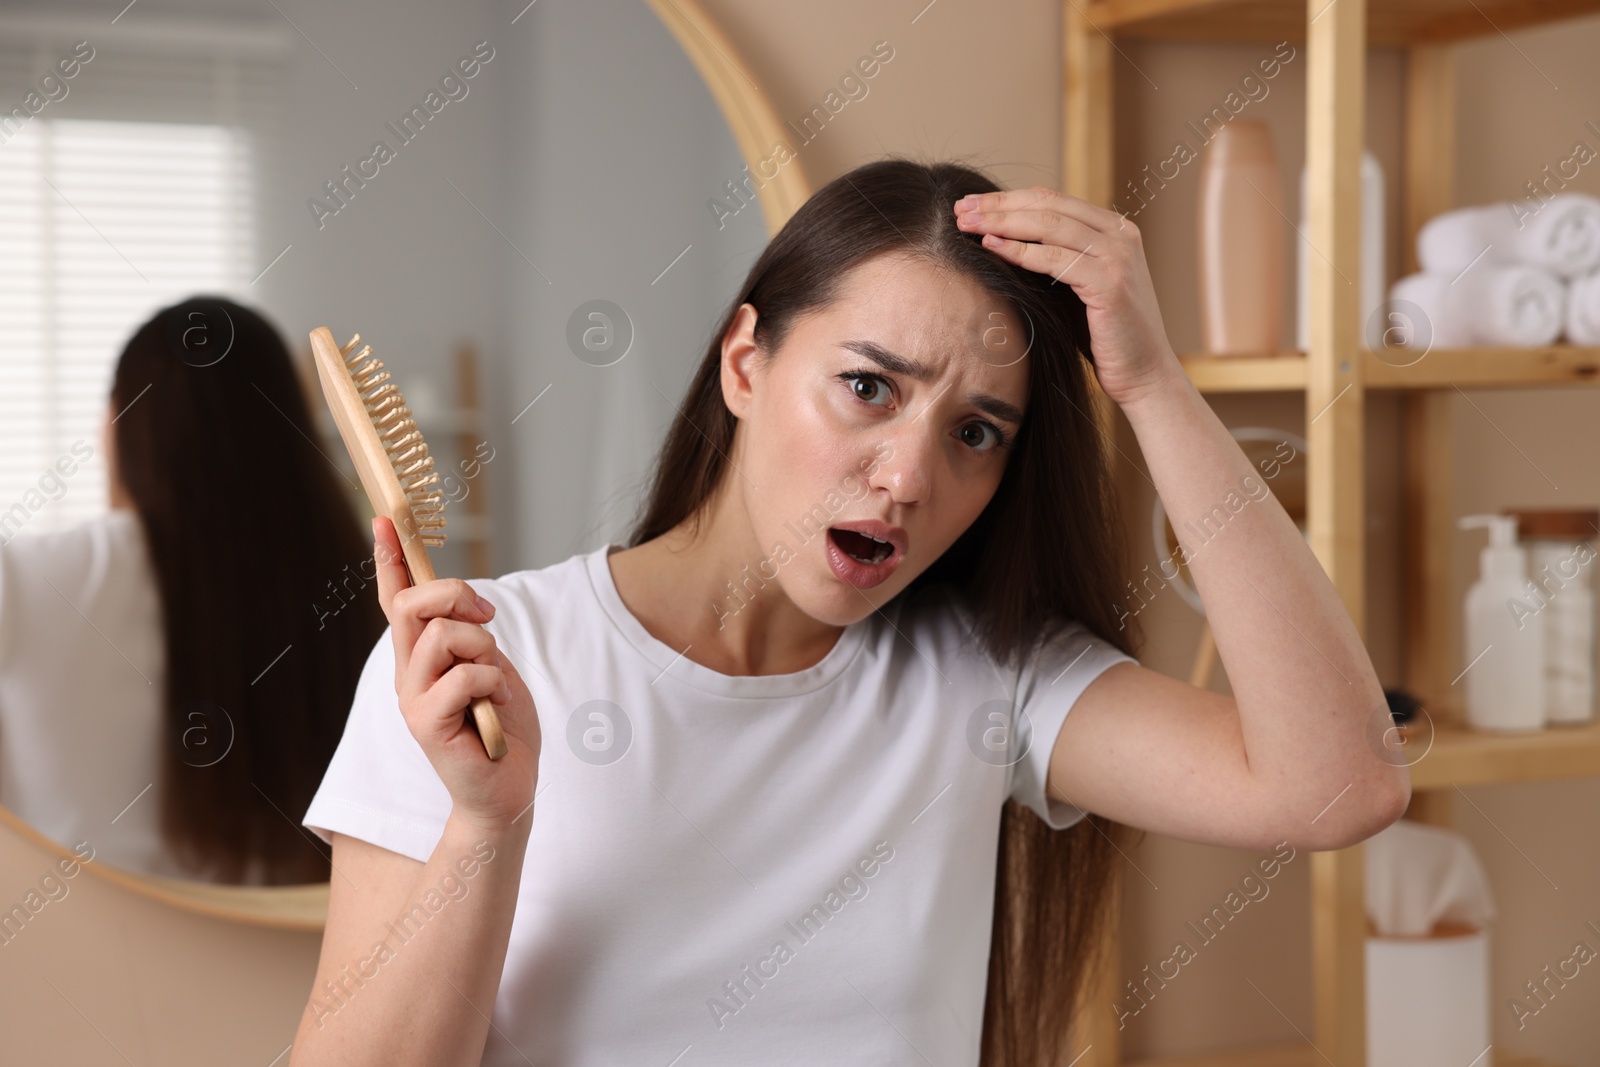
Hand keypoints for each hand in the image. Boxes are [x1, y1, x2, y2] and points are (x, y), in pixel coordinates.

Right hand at [371, 516, 540, 832]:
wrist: (505, 793)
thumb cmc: (500, 729)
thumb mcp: (490, 668)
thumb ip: (470, 637)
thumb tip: (464, 605)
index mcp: (420, 657)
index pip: (395, 598)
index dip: (390, 559)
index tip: (386, 519)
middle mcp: (407, 674)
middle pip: (411, 604)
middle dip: (454, 595)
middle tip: (488, 618)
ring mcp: (412, 699)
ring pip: (440, 636)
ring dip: (483, 648)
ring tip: (495, 681)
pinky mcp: (426, 724)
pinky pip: (461, 676)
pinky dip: (492, 683)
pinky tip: (497, 706)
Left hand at [954, 186, 1184, 408]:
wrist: (1143, 373)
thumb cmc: (1103, 335)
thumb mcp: (1077, 285)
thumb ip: (1055, 257)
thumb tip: (1000, 238)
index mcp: (1114, 228)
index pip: (1052, 199)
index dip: (1008, 198)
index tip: (971, 204)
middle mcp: (1120, 234)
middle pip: (1048, 205)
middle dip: (999, 204)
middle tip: (960, 209)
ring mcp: (1118, 255)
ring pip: (1049, 226)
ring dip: (1002, 222)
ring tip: (966, 224)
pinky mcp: (1110, 282)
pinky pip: (1054, 260)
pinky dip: (1020, 251)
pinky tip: (991, 246)